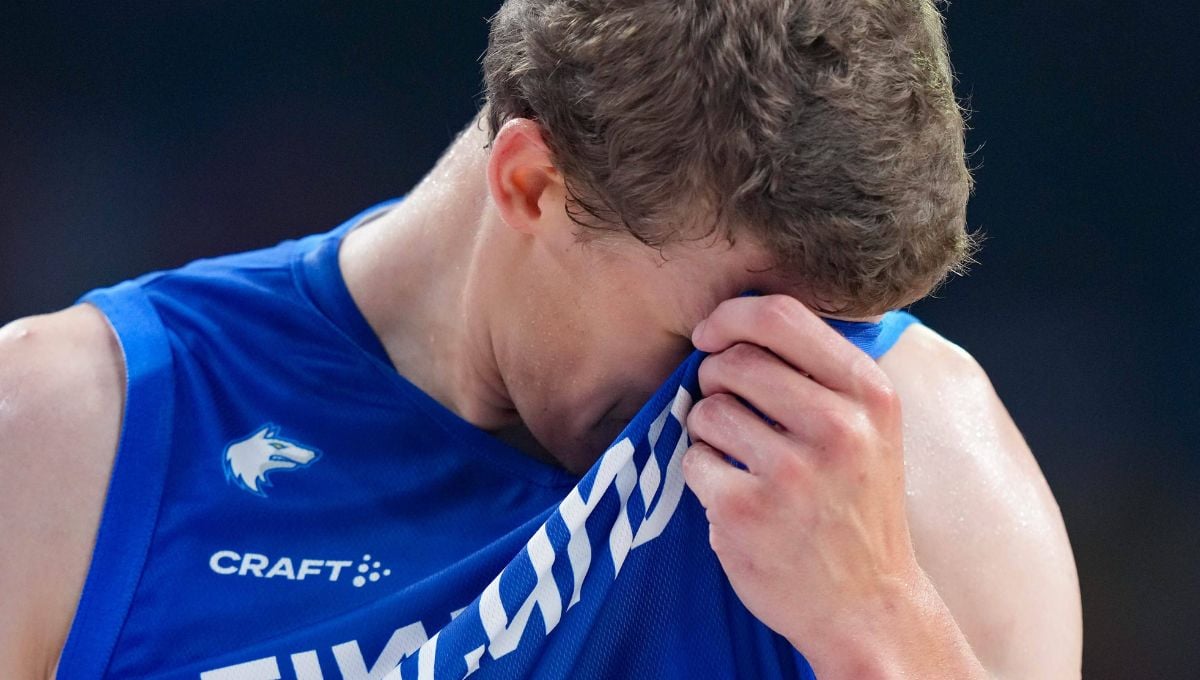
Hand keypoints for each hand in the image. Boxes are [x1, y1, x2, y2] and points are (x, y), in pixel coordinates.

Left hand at [682, 295, 920, 663]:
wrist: (867, 605)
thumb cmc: (856, 507)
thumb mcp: (871, 428)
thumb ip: (820, 371)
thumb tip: (742, 316)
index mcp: (870, 394)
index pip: (781, 315)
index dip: (731, 316)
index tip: (711, 335)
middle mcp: (837, 427)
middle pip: (735, 361)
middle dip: (716, 379)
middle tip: (729, 410)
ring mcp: (791, 472)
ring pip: (707, 409)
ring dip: (708, 430)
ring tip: (740, 459)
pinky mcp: (746, 512)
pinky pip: (693, 460)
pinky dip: (703, 474)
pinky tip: (736, 497)